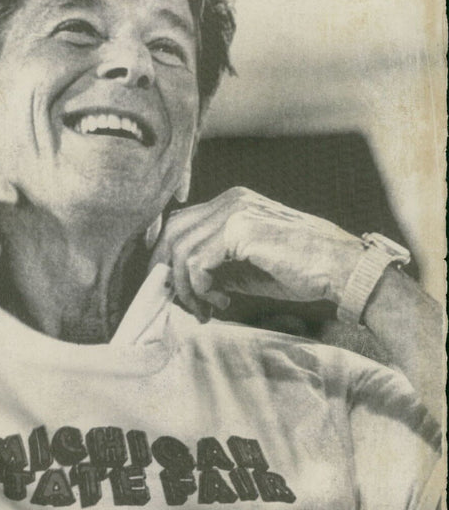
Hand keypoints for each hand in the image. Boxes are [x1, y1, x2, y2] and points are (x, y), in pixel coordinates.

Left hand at [150, 186, 362, 321]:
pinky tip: (222, 302)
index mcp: (233, 204)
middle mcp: (231, 201)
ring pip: (180, 249)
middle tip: (185, 304)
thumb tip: (180, 285)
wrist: (341, 270)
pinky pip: (197, 262)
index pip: (180, 224)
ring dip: (187, 288)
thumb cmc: (301, 271)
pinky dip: (201, 289)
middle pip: (172, 231)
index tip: (177, 291)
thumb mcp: (245, 270)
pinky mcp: (239, 230)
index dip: (168, 258)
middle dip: (169, 273)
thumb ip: (213, 270)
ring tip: (208, 309)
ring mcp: (234, 211)